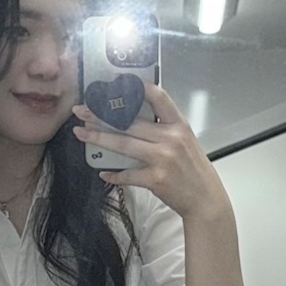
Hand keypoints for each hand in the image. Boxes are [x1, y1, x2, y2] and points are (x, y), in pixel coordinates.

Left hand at [72, 84, 228, 222]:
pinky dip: (113, 175)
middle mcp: (171, 138)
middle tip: (81, 111)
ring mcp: (162, 158)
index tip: (114, 85)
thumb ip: (165, 129)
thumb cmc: (194, 170)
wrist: (205, 200)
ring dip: (99, 138)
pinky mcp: (155, 179)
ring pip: (124, 144)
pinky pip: (127, 174)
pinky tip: (102, 172)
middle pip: (130, 122)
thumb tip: (135, 121)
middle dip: (101, 115)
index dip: (136, 88)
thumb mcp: (186, 142)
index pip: (158, 97)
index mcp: (179, 125)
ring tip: (81, 133)